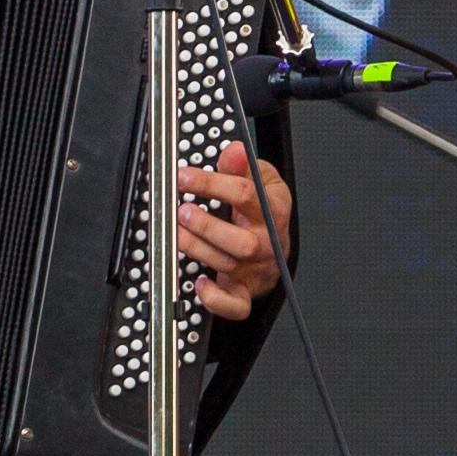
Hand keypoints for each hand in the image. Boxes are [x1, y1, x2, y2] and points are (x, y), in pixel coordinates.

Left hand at [179, 148, 284, 321]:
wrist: (279, 247)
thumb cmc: (266, 211)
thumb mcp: (262, 180)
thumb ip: (244, 166)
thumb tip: (234, 151)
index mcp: (271, 211)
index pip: (245, 195)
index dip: (211, 183)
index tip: (184, 176)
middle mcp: (264, 242)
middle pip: (241, 240)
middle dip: (208, 226)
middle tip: (182, 211)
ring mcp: (255, 269)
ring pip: (229, 265)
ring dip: (198, 250)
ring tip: (177, 233)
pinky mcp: (244, 291)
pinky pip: (234, 305)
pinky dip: (215, 299)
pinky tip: (199, 283)